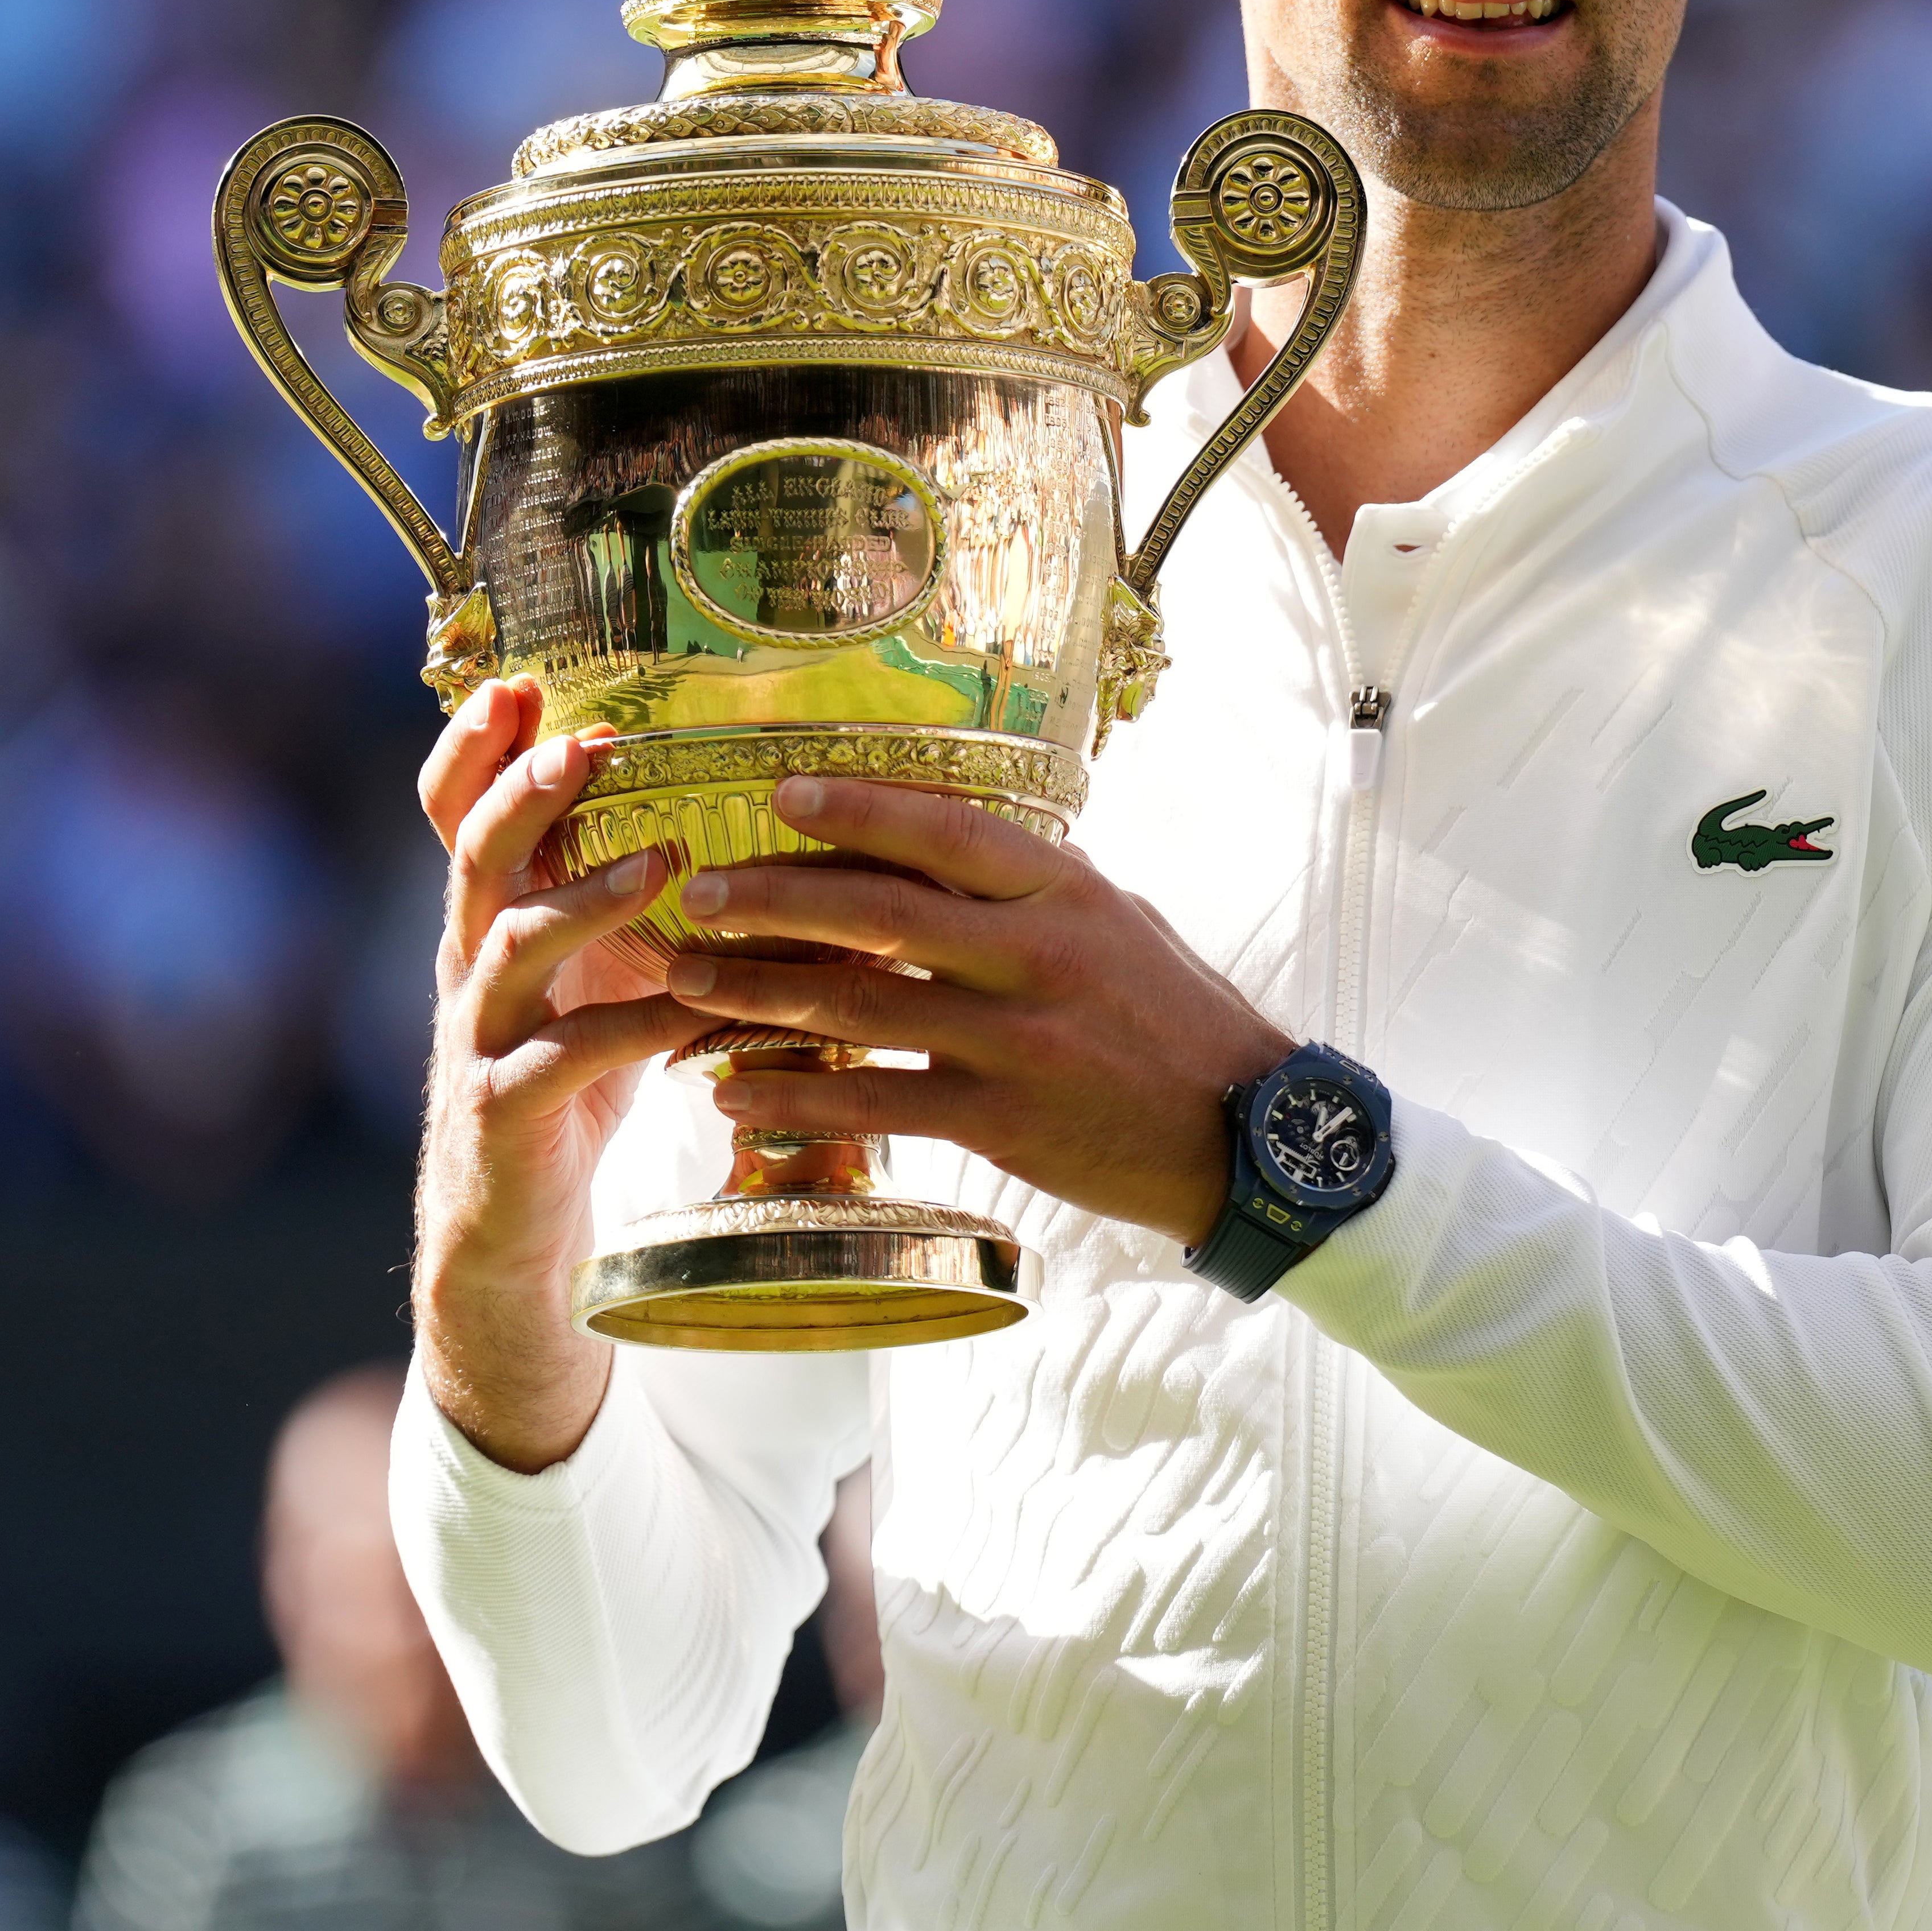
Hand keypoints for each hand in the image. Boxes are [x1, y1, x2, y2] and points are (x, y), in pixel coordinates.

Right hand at [411, 676, 722, 1471]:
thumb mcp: (594, 968)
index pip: (459, 814)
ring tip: (663, 863)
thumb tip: (720, 799)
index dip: (473, 747)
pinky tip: (697, 1013)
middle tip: (586, 743)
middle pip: (475, 857)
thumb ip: (624, 892)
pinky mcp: (505, 1115)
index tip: (517, 680)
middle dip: (523, 793)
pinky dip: (634, 1029)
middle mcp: (472, 968)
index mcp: (493, 921)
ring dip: (585, 898)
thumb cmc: (573, 1080)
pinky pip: (564, 1059)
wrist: (514, 1234)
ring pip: (510, 947)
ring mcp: (480, 1041)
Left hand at [665, 776, 1294, 1245]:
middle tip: (699, 895)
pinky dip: (794, 1097)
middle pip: (876, 914)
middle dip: (772, 900)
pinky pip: (872, 1102)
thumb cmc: (1180, 1022)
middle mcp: (1032, 955)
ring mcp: (1013, 1040)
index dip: (856, 809)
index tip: (780, 794)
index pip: (944, 832)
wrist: (1247, 1136)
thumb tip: (946, 852)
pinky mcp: (999, 1120)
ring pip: (856, 1005)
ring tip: (684, 986)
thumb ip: (1035, 892)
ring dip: (756, 995)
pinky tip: (735, 1095)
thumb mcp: (1122, 925)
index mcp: (1065, 892)